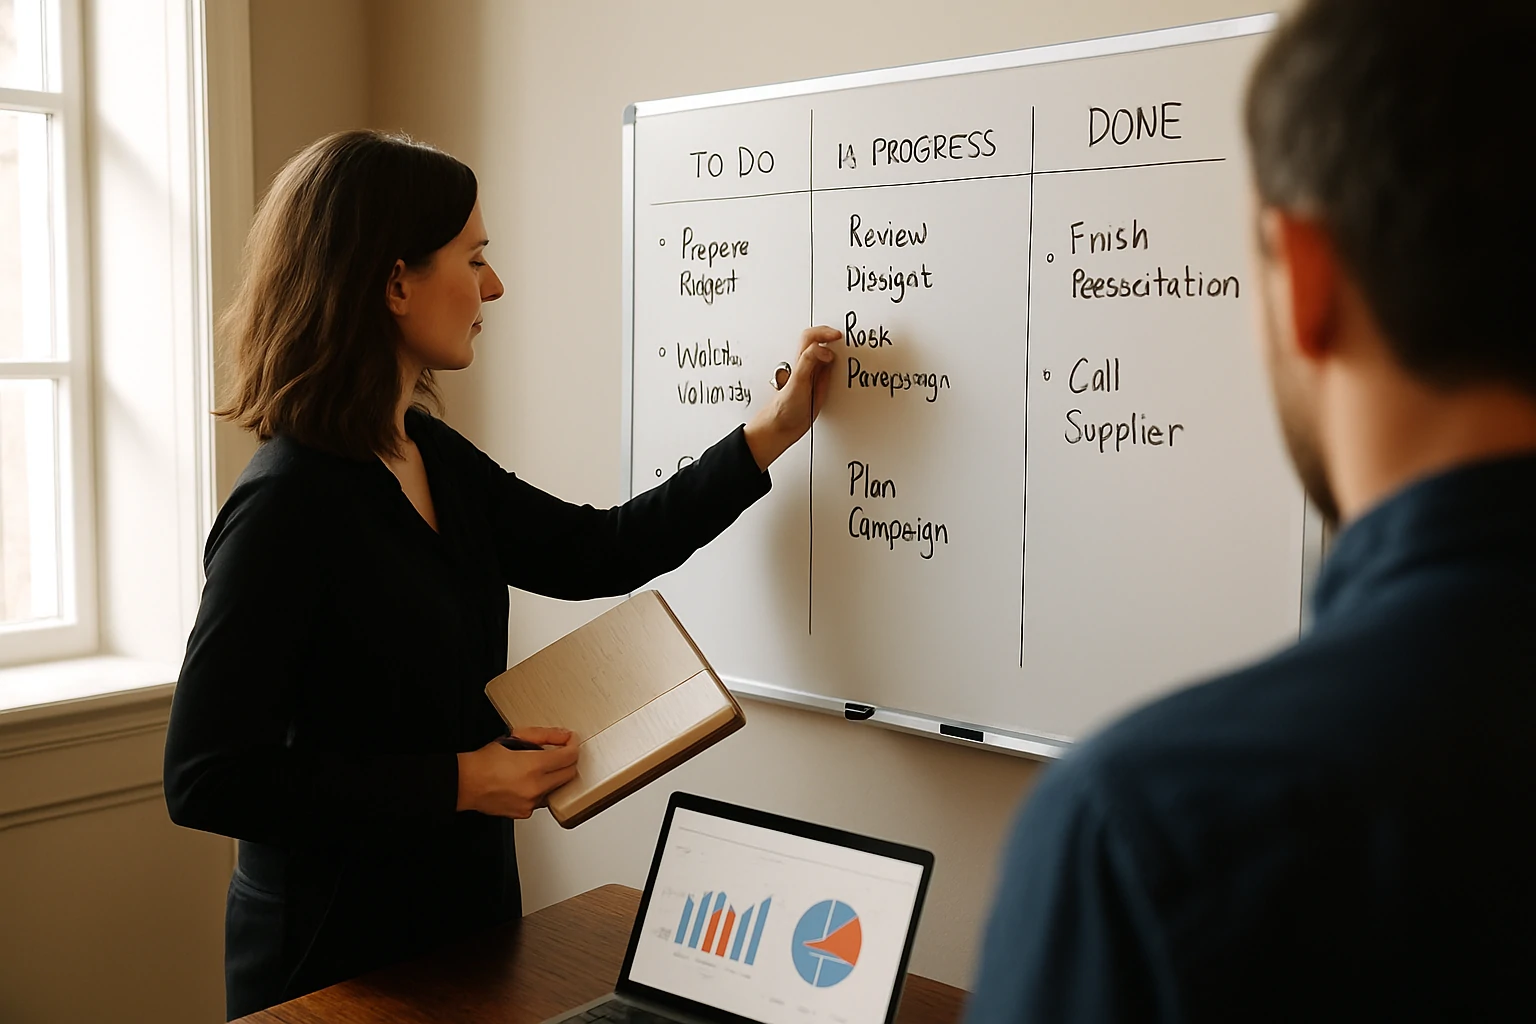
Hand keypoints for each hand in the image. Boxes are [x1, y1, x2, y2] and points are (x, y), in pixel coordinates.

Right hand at [455, 727, 577, 818]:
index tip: (571, 741)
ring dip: (554, 777)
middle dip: (568, 762)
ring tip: (538, 768)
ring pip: (557, 788)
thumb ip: (544, 735)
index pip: (569, 757)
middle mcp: (535, 787)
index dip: (573, 745)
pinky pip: (542, 800)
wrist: (465, 783)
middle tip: (560, 753)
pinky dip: (540, 790)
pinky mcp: (525, 813)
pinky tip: (527, 782)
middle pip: (569, 774)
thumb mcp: (515, 737)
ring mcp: (531, 803)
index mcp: (534, 766)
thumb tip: (564, 736)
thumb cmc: (484, 762)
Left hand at [743, 326, 840, 470]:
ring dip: (837, 352)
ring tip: (847, 350)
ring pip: (826, 358)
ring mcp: (813, 377)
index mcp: (800, 361)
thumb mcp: (797, 382)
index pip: (811, 337)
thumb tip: (825, 350)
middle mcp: (807, 367)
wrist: (781, 429)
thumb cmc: (783, 408)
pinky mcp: (818, 389)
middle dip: (833, 338)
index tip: (839, 336)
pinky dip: (838, 369)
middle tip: (846, 339)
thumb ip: (809, 362)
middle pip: (820, 343)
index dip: (825, 332)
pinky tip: (843, 371)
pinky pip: (830, 373)